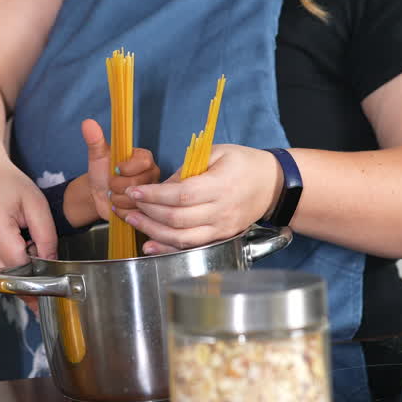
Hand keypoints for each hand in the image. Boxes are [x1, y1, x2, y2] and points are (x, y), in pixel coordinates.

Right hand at [0, 150, 56, 267]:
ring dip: (9, 260)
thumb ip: (47, 236)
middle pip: (6, 272)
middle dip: (22, 265)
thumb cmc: (7, 182)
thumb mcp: (36, 204)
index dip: (34, 264)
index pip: (19, 265)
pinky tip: (2, 238)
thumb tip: (50, 262)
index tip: (41, 254)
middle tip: (29, 243)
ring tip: (15, 237)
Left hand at [63, 119, 160, 225]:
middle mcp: (153, 176)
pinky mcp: (148, 211)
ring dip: (116, 199)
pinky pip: (133, 213)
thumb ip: (95, 139)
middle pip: (136, 185)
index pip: (141, 164)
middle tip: (111, 184)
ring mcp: (153, 195)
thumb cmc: (101, 172)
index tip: (114, 168)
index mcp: (146, 158)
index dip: (124, 169)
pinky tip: (117, 205)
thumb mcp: (97, 155)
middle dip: (116, 186)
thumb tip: (87, 123)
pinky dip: (120, 210)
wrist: (97, 193)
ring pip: (134, 201)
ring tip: (113, 194)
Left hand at [124, 144, 281, 254]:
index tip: (135, 191)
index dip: (155, 196)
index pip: (182, 195)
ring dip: (153, 232)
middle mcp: (222, 211)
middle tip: (128, 205)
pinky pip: (191, 247)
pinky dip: (168, 248)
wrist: (273, 184)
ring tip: (133, 221)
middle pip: (178, 219)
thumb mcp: (216, 153)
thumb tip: (161, 186)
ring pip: (182, 238)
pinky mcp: (221, 237)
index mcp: (221, 185)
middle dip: (148, 213)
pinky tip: (149, 244)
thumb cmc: (243, 163)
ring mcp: (222, 228)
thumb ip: (187, 169)